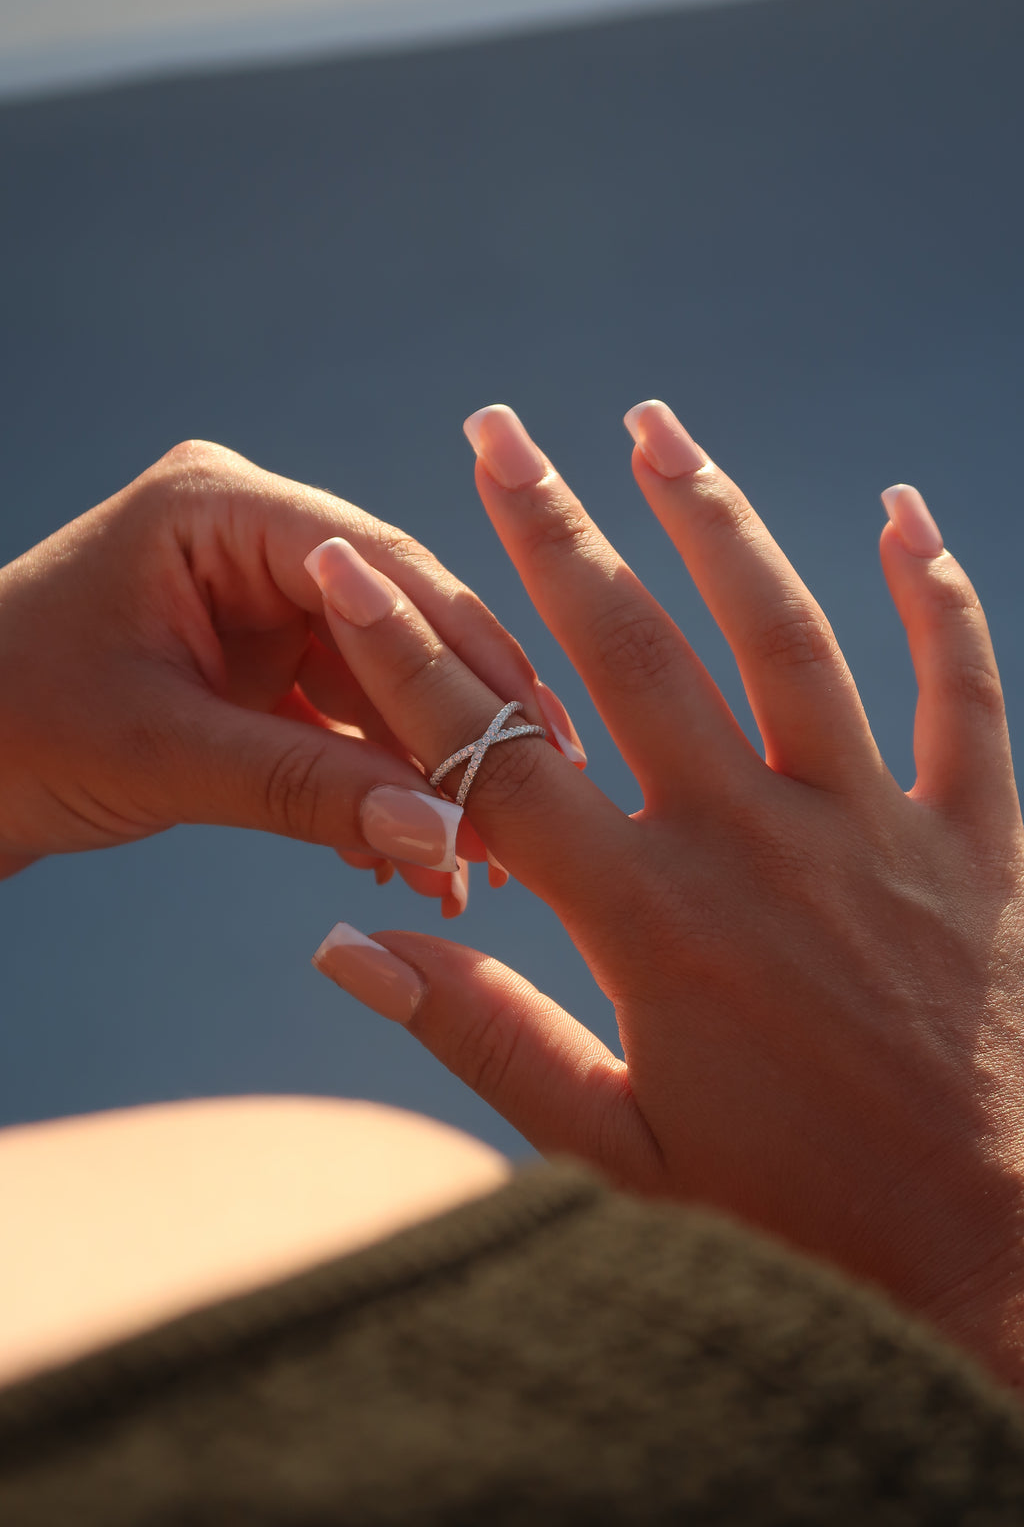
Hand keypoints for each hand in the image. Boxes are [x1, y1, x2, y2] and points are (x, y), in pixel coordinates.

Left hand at [0, 439, 572, 911]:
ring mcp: (260, 601)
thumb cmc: (8, 725)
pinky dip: (377, 784)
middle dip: (456, 727)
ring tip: (477, 866)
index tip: (541, 744)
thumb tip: (448, 838)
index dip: (467, 657)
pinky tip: (413, 856)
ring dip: (425, 772)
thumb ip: (308, 790)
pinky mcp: (259, 661)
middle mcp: (254, 538)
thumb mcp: (162, 753)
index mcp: (221, 506)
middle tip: (531, 815)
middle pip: (398, 624)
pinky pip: (346, 717)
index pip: (379, 568)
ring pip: (383, 681)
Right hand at [309, 401, 1023, 1390]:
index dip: (408, 657)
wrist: (996, 1236)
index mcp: (649, 916)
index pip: (496, 757)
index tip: (350, 566)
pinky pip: (963, 689)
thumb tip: (344, 945)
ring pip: (783, 633)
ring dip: (712, 520)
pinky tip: (908, 510)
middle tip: (495, 431)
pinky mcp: (976, 834)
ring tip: (654, 422)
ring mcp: (873, 826)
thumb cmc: (794, 1199)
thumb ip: (479, 1033)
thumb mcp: (614, 1145)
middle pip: (629, 652)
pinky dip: (938, 596)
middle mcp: (753, 841)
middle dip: (548, 532)